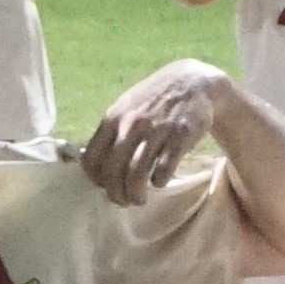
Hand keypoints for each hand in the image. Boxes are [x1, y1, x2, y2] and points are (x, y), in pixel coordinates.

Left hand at [81, 57, 227, 201]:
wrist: (192, 83)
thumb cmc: (153, 100)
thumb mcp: (126, 107)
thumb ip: (110, 132)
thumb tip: (95, 165)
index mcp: (112, 118)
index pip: (92, 158)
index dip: (96, 179)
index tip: (103, 187)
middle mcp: (131, 124)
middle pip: (113, 171)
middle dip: (116, 193)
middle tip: (122, 201)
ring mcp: (156, 130)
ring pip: (137, 174)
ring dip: (135, 194)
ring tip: (138, 200)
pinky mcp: (180, 137)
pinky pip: (163, 170)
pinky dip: (159, 182)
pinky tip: (159, 182)